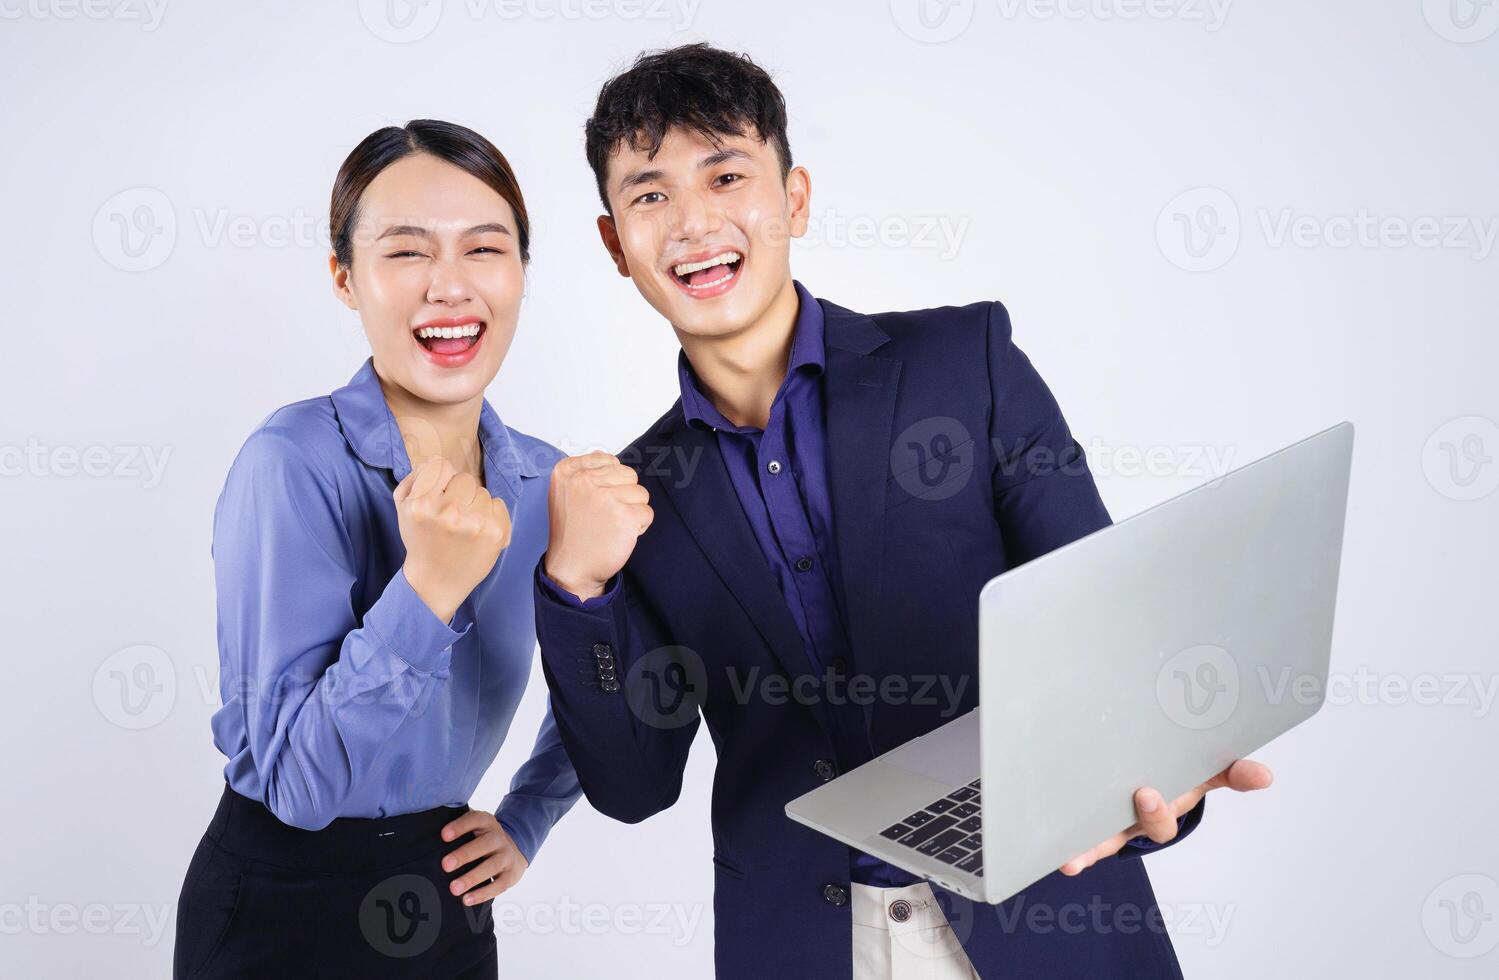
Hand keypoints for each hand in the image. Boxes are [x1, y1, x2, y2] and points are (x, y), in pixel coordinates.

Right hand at [394, 454, 511, 622]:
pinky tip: (478, 531)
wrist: (435, 582)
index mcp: (421, 504)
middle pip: (465, 478)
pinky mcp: (495, 533)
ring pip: (483, 492)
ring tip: (464, 526)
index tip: (439, 496)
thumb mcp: (403, 508)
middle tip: (451, 516)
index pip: (440, 465)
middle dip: (459, 493)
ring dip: (475, 505)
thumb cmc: (421, 540)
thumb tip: (435, 462)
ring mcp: (474, 523)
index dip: (440, 480)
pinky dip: (491, 514)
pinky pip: (499, 503)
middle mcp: (448, 513)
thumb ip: (415, 478)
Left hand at [439, 809, 528, 903]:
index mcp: (487, 823)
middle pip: (485, 843)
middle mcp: (499, 838)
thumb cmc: (481, 840)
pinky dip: (483, 894)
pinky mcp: (511, 875)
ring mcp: (507, 856)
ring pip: (492, 866)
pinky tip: (467, 900)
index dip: (460, 826)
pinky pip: (499, 885)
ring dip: (472, 878)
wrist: (514, 852)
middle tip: (445, 865)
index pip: (475, 819)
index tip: (443, 835)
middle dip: (465, 854)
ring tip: (454, 889)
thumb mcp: (474, 828)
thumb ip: (456, 827)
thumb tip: (424, 831)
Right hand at [543, 451, 652, 600]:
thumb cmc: (572, 534)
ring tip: (612, 526)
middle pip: (628, 475)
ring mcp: (604, 498)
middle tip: (605, 516)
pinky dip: (639, 527)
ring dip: (632, 511)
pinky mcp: (624, 516)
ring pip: (641, 493)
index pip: (609, 461)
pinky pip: (647, 512)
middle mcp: (584, 481)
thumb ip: (585, 472)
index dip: (609, 484)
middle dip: (624, 496)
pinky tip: (620, 535)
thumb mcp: (566, 494)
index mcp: (567, 471)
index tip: (594, 502)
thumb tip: (607, 457)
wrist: (571, 568)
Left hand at [1058, 758, 1273, 875]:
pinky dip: (1070, 852)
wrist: (1138, 774)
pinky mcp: (1084, 823)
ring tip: (1073, 860)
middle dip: (1144, 815)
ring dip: (1089, 850)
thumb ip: (1227, 771)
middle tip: (1143, 794)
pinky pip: (1077, 840)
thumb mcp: (1196, 772)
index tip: (1148, 794)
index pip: (1164, 817)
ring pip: (1103, 840)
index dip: (1160, 810)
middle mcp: (1135, 820)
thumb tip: (1264, 775)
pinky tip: (1060, 859)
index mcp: (1163, 807)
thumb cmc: (1167, 776)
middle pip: (1142, 827)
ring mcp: (1109, 824)